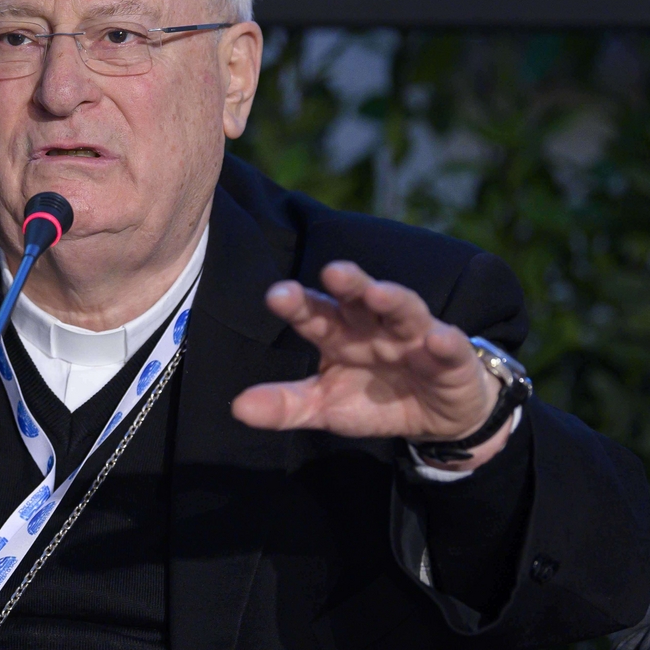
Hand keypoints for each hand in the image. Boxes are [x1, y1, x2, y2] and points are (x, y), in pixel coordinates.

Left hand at [231, 260, 510, 469]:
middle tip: (332, 270)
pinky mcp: (452, 357)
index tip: (276, 295)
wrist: (436, 418)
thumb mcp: (325, 407)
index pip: (314, 313)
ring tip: (378, 292)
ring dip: (392, 298)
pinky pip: (450, 347)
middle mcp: (374, 327)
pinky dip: (446, 342)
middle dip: (349, 283)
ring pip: (404, 310)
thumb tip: (237, 408)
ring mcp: (415, 337)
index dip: (297, 303)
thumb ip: (284, 405)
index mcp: (339, 333)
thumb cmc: (373, 399)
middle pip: (359, 299)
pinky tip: (437, 339)